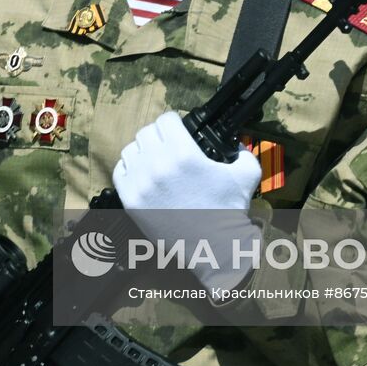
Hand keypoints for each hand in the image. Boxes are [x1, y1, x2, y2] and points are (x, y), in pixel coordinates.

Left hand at [113, 111, 262, 291]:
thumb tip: (235, 142)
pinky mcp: (131, 200)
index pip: (166, 120)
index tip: (178, 131)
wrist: (213, 246)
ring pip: (131, 150)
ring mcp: (141, 183)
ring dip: (142, 152)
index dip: (174, 123)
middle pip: (146, 132)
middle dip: (158, 136)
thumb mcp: (246, 174)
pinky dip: (130, 170)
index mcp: (184, 153)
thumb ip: (242, 150)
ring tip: (154, 161)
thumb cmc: (228, 210)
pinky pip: (120, 171)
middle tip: (167, 147)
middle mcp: (158, 164)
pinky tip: (142, 175)